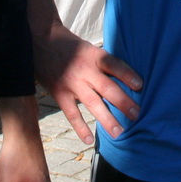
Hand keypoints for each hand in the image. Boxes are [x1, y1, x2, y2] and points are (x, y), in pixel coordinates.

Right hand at [33, 22, 140, 144]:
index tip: (140, 86)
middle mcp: (84, 69)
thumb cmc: (69, 46)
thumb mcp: (87, 48)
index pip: (113, 64)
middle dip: (123, 102)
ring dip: (107, 119)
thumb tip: (123, 81)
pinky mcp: (59, 93)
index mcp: (93, 55)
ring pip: (92, 103)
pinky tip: (89, 140)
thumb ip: (101, 63)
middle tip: (137, 115)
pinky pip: (72, 114)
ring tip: (119, 133)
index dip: (127, 74)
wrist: (39, 41)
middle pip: (107, 87)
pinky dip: (80, 127)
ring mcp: (71, 82)